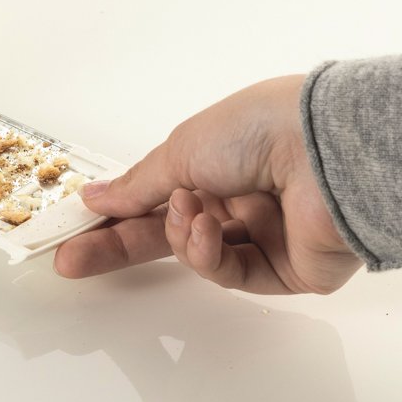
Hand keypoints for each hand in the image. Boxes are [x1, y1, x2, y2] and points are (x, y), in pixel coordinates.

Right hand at [53, 75, 362, 293]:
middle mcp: (241, 196)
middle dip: (121, 245)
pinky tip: (208, 228)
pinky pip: (231, 273)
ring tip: (187, 211)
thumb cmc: (260, 128)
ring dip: (180, 236)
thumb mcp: (182, 148)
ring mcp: (264, 234)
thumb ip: (138, 185)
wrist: (327, 150)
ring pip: (197, 255)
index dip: (115, 213)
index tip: (76, 229)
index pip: (155, 196)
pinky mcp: (287, 269)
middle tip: (74, 260)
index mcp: (217, 160)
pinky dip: (209, 254)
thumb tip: (98, 197)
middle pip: (168, 233)